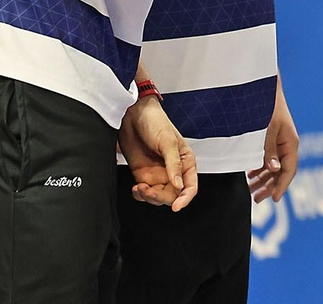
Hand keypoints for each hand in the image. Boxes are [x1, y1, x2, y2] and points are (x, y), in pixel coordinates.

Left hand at [120, 95, 197, 212]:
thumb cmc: (155, 122)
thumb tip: (178, 186)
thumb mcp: (167, 142)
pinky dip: (140, 194)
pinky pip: (144, 192)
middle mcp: (173, 170)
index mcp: (185, 161)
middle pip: (173, 194)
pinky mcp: (142, 174)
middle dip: (162, 197)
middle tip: (149, 190)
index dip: (185, 198)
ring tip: (140, 187)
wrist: (132, 115)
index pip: (190, 186)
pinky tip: (136, 188)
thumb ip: (173, 165)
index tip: (177, 206)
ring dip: (149, 197)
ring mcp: (157, 173)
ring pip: (158, 196)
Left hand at [248, 84, 299, 203]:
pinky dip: (260, 168)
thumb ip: (269, 150)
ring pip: (275, 166)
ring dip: (264, 179)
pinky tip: (250, 174)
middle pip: (282, 171)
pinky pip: (268, 157)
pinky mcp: (270, 137)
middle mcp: (286, 143)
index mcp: (290, 142)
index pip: (289, 170)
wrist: (260, 87)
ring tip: (251, 190)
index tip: (272, 200)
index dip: (281, 186)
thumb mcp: (266, 130)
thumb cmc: (265, 106)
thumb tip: (275, 170)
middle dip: (271, 186)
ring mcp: (279, 140)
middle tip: (257, 199)